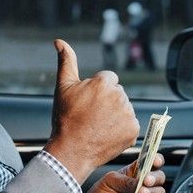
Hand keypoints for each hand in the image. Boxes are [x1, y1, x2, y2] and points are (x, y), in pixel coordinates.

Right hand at [44, 39, 139, 183]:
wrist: (71, 150)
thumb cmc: (65, 118)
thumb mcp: (63, 87)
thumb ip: (66, 61)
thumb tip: (59, 41)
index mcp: (104, 83)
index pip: (108, 79)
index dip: (96, 90)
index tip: (87, 103)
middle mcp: (119, 96)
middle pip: (117, 93)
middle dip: (106, 101)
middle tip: (91, 115)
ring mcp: (128, 114)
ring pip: (123, 107)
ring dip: (114, 113)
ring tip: (97, 125)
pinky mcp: (134, 130)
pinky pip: (129, 123)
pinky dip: (121, 128)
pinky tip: (106, 132)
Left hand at [85, 153, 165, 192]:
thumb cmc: (102, 192)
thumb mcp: (110, 181)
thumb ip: (125, 180)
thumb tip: (140, 182)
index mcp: (135, 171)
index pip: (150, 161)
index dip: (156, 159)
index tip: (154, 161)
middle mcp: (143, 182)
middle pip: (159, 176)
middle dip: (155, 177)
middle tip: (146, 180)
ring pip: (160, 191)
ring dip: (153, 192)